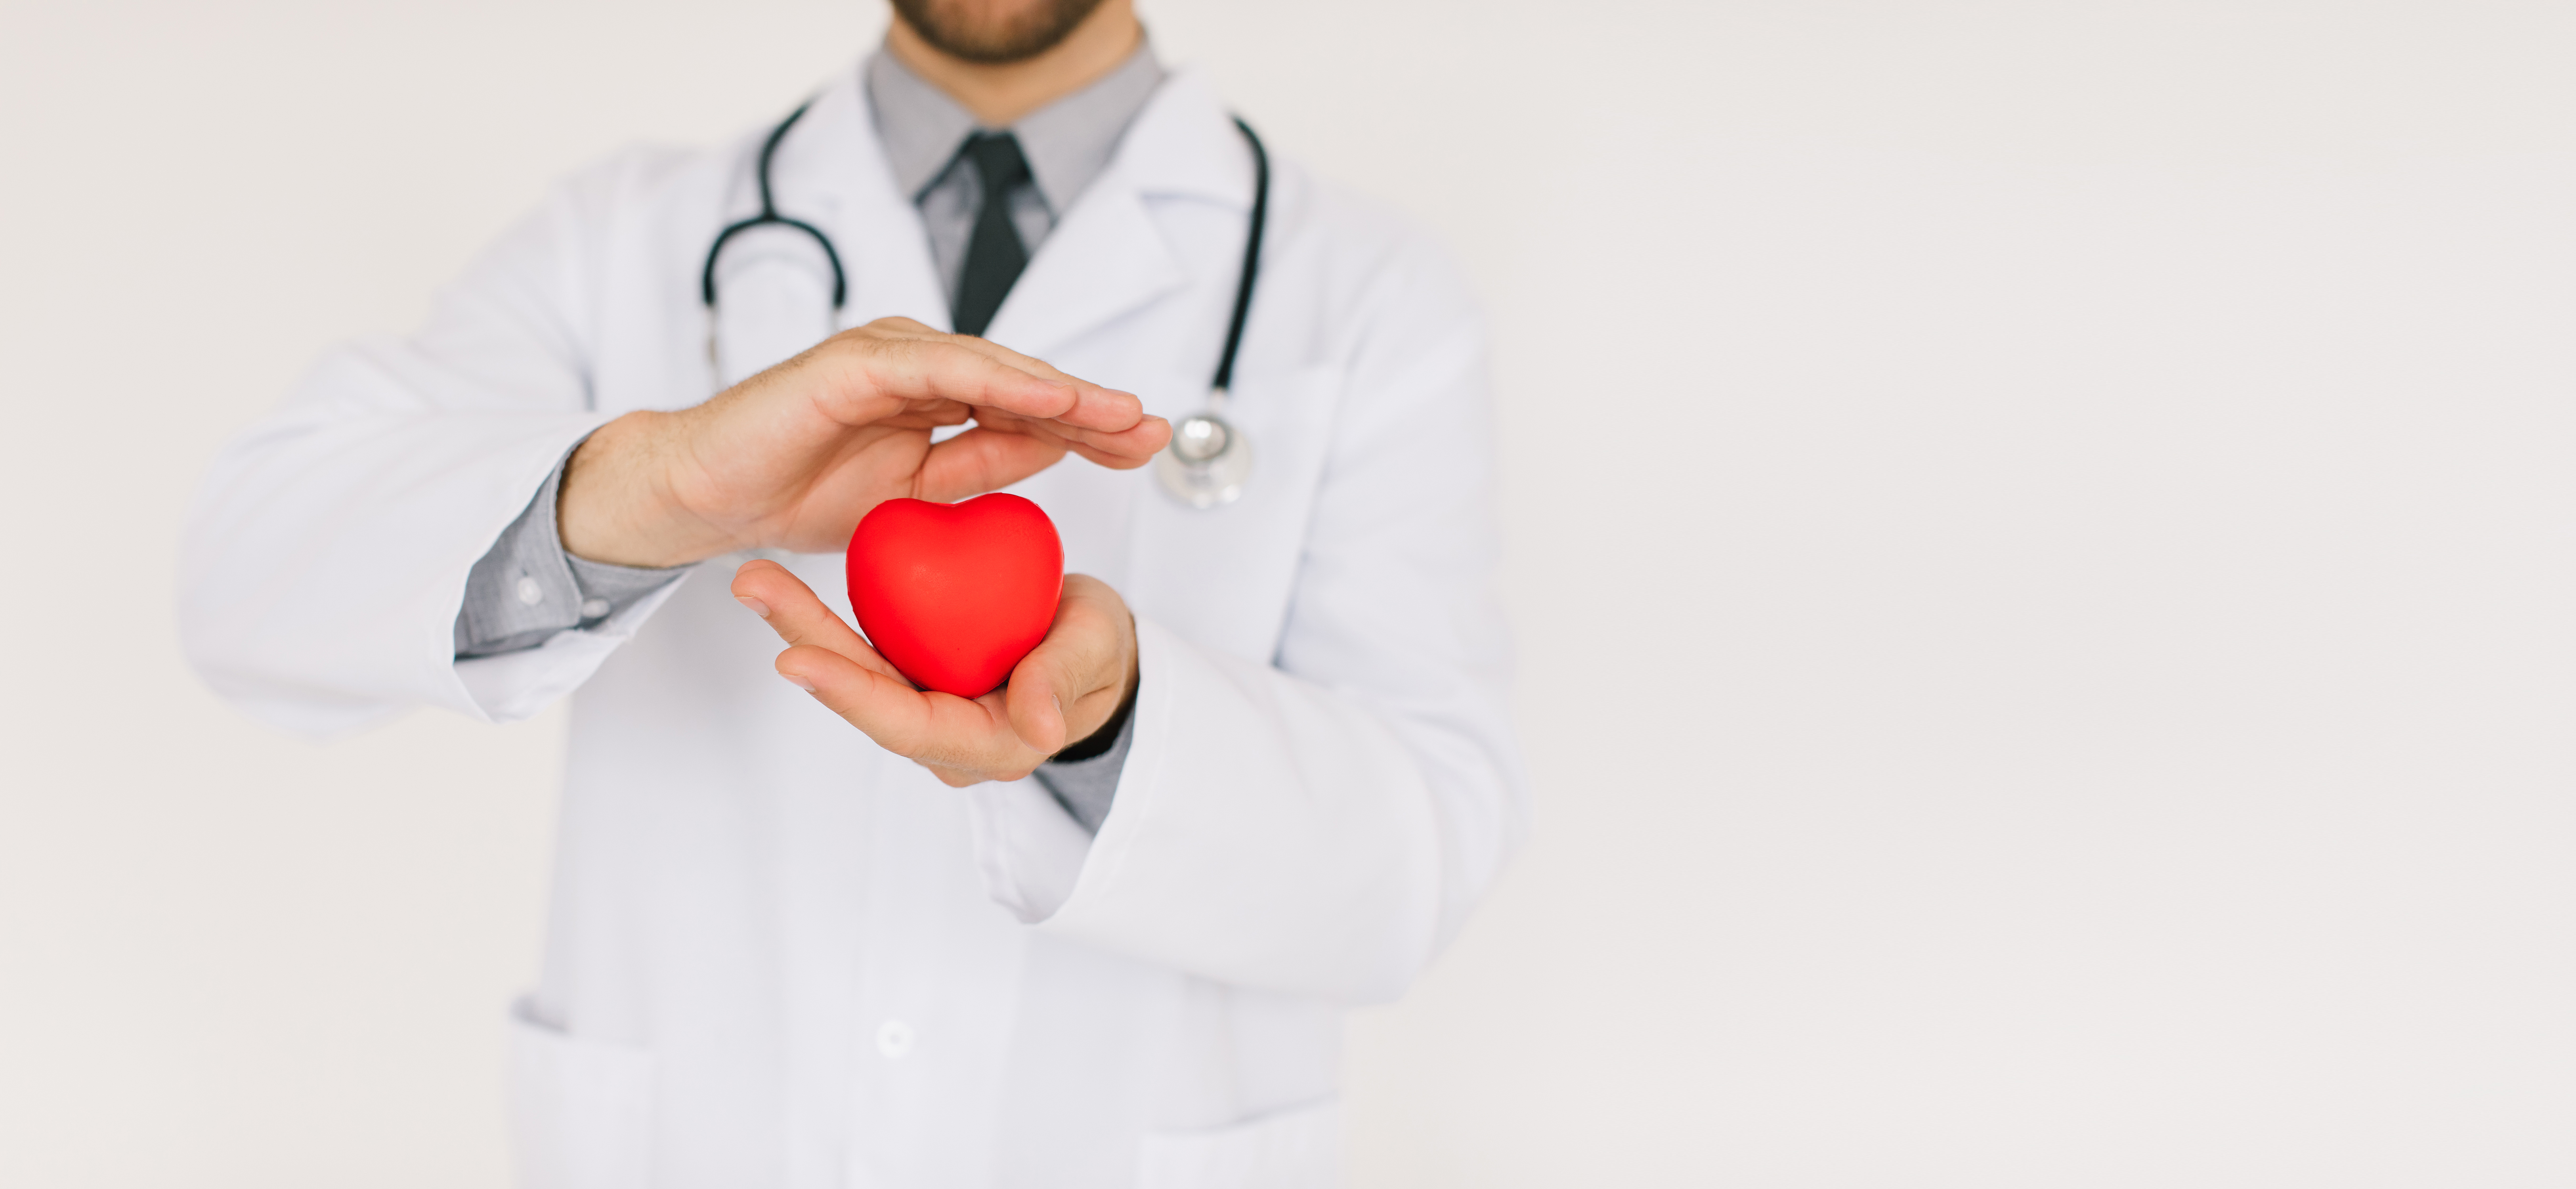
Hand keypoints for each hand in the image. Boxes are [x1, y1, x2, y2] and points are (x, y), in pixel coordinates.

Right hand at [560, 317, 1170, 567]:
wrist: (708, 497)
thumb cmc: (801, 492)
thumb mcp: (915, 495)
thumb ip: (980, 465)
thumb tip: (1054, 450)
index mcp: (934, 396)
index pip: (1027, 409)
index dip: (1090, 426)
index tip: (1146, 446)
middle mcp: (918, 366)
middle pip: (1024, 383)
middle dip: (1092, 407)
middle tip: (1154, 429)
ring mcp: (887, 357)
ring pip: (993, 368)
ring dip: (1059, 390)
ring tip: (1116, 414)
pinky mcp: (855, 363)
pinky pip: (939, 368)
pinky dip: (996, 380)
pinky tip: (1045, 399)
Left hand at [730, 559, 1139, 786]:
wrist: (1090, 651)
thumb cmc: (1098, 651)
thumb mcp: (1094, 650)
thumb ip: (1062, 680)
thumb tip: (1038, 729)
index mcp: (991, 744)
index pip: (910, 726)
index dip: (852, 695)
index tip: (797, 659)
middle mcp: (945, 738)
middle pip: (865, 696)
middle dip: (806, 643)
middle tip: (754, 586)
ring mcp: (925, 708)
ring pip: (855, 672)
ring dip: (802, 626)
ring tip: (754, 577)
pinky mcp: (913, 678)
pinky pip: (864, 652)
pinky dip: (824, 619)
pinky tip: (783, 585)